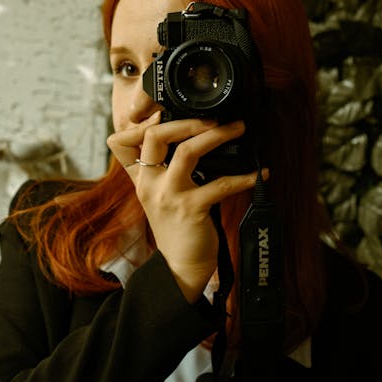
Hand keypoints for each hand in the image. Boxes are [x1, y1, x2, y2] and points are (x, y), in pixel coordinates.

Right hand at [107, 115, 267, 302]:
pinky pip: (222, 184)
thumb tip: (189, 135)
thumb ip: (162, 168)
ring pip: (188, 152)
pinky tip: (260, 173)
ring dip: (218, 136)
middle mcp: (150, 184)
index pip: (121, 142)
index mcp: (141, 178)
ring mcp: (170, 196)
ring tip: (238, 129)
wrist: (179, 267)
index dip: (139, 124)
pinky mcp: (192, 210)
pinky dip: (245, 176)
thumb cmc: (176, 228)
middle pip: (156, 136)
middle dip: (188, 120)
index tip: (164, 114)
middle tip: (213, 119)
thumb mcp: (158, 195)